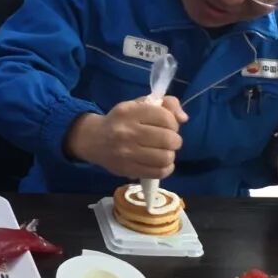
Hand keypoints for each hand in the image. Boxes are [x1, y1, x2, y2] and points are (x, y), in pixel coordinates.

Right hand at [65, 96, 188, 178]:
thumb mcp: (138, 105)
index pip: (165, 118)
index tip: (167, 125)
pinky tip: (162, 163)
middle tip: (168, 140)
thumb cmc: (121, 120)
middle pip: (168, 139)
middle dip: (174, 140)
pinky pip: (158, 172)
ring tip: (164, 151)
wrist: (93, 139)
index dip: (173, 123)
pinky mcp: (127, 169)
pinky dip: (166, 168)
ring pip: (165, 157)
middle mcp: (127, 131)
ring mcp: (126, 152)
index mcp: (130, 112)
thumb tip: (183, 118)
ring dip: (170, 154)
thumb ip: (165, 105)